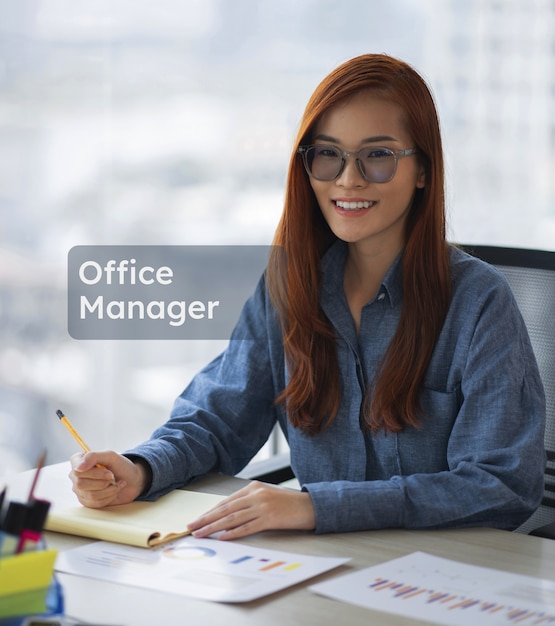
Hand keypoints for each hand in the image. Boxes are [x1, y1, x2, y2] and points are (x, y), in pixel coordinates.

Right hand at [69, 451, 147, 507]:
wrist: (132, 481)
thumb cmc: (121, 466)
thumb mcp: (110, 456)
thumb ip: (93, 457)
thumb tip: (78, 468)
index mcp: (78, 461)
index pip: (77, 470)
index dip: (94, 473)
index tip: (109, 473)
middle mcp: (76, 476)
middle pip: (81, 484)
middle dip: (103, 482)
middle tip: (113, 477)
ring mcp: (80, 490)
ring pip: (90, 495)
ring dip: (109, 490)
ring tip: (115, 484)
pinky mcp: (86, 501)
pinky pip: (95, 504)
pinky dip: (109, 497)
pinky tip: (113, 491)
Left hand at [187, 481, 315, 540]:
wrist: (310, 506)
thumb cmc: (288, 503)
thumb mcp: (266, 495)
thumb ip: (249, 501)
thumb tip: (228, 515)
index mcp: (254, 487)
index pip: (227, 501)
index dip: (210, 511)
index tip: (198, 519)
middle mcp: (256, 495)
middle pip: (226, 509)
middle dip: (206, 519)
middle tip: (192, 526)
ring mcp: (262, 506)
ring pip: (232, 518)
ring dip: (214, 527)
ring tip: (201, 533)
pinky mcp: (270, 519)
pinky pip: (247, 527)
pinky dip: (233, 533)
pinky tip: (222, 537)